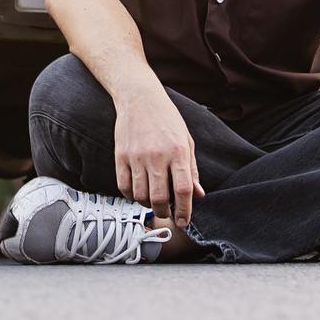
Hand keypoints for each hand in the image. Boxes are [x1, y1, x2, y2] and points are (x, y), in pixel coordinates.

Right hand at [113, 87, 199, 230]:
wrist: (140, 98)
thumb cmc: (167, 120)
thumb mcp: (186, 141)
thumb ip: (192, 169)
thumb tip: (198, 195)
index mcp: (178, 151)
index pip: (183, 190)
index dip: (184, 210)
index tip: (183, 221)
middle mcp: (157, 155)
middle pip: (159, 197)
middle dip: (165, 212)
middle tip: (167, 214)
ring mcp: (136, 156)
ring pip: (140, 195)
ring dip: (148, 205)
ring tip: (153, 202)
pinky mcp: (120, 156)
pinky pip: (123, 186)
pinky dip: (131, 195)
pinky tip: (138, 192)